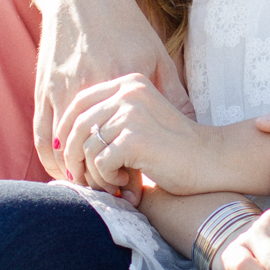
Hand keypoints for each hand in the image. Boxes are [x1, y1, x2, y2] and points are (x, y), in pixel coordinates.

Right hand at [34, 0, 191, 180]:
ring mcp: (60, 90)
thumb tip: (193, 129)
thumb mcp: (157, 56)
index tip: (137, 188)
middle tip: (112, 195)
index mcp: (119, 84)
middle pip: (89, 152)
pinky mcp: (42, 89)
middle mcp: (86, 89)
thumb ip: (173, 94)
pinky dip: (51, 157)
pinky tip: (64, 168)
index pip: (122, 142)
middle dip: (98, 180)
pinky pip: (41, 134)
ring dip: (72, 173)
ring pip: (60, 148)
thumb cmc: (126, 24)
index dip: (127, 172)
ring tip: (89, 187)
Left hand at [60, 72, 216, 197]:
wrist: (211, 160)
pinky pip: (100, 164)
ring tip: (114, 185)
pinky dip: (108, 180)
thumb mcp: (139, 122)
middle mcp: (127, 93)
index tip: (69, 158)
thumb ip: (108, 121)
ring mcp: (131, 114)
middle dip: (73, 160)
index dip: (66, 133)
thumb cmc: (173, 148)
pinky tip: (127, 185)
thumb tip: (59, 141)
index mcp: (128, 84)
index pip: (78, 104)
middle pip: (76, 127)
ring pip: (85, 149)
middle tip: (82, 181)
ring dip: (94, 175)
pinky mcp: (134, 138)